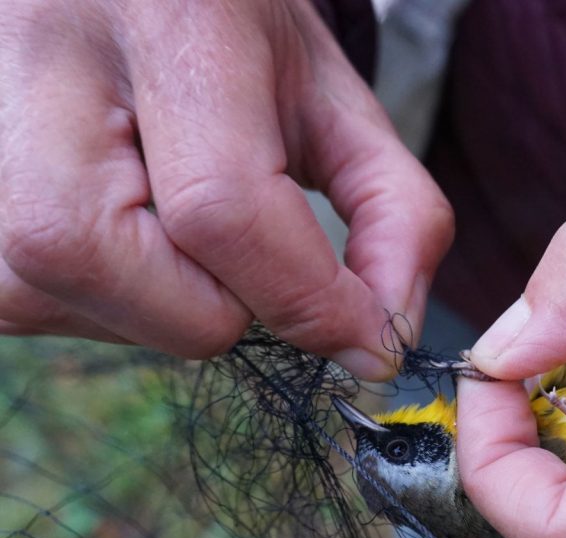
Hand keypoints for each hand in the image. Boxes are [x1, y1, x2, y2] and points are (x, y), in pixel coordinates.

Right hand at [0, 0, 451, 378]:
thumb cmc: (232, 40)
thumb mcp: (334, 104)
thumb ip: (392, 214)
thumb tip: (383, 340)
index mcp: (166, 19)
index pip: (222, 209)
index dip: (308, 301)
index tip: (368, 338)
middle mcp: (39, 63)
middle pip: (118, 269)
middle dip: (220, 307)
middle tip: (249, 256)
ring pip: (59, 299)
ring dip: (158, 306)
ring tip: (175, 224)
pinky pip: (24, 299)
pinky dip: (104, 301)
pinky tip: (126, 235)